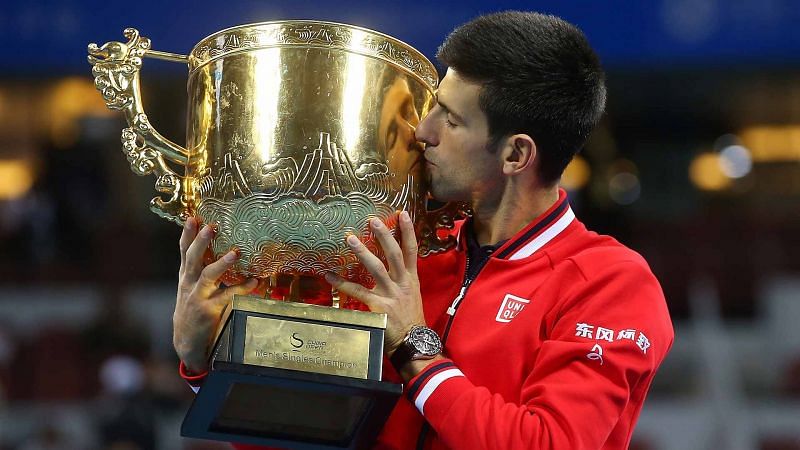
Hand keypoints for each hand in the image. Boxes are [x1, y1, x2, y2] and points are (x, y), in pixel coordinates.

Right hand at [173, 217, 257, 373]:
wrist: (187, 342)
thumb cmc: (193, 310)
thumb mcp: (191, 287)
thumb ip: (200, 269)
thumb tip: (217, 248)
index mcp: (185, 276)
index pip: (184, 251)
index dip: (187, 234)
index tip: (192, 217)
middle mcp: (188, 284)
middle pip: (192, 258)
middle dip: (200, 241)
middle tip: (210, 226)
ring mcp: (197, 297)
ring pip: (208, 276)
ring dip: (221, 264)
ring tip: (234, 253)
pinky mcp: (208, 310)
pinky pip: (227, 296)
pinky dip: (242, 288)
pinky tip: (254, 282)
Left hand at [325, 211, 424, 355]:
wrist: (414, 342)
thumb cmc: (411, 319)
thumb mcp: (412, 295)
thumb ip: (402, 280)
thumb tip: (391, 268)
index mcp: (411, 279)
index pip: (411, 250)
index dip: (408, 231)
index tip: (401, 214)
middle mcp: (402, 282)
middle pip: (394, 254)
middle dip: (384, 235)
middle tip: (372, 220)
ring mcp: (391, 294)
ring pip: (376, 268)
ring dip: (363, 252)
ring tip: (350, 238)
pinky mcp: (379, 306)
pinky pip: (358, 291)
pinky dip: (342, 283)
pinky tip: (330, 275)